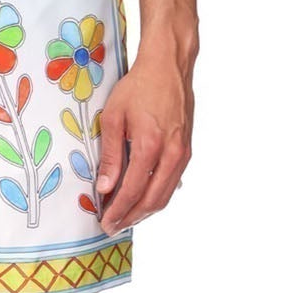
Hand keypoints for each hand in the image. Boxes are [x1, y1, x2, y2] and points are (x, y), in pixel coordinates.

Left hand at [95, 40, 195, 234]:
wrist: (169, 66)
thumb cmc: (138, 87)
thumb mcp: (114, 117)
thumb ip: (110, 155)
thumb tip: (104, 187)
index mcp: (150, 146)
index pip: (133, 191)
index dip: (118, 210)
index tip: (105, 222)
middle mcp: (172, 154)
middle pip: (152, 200)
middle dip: (131, 217)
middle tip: (113, 226)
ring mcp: (183, 153)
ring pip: (166, 195)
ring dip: (145, 211)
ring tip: (126, 218)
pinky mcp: (187, 150)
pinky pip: (173, 182)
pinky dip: (158, 196)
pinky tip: (143, 199)